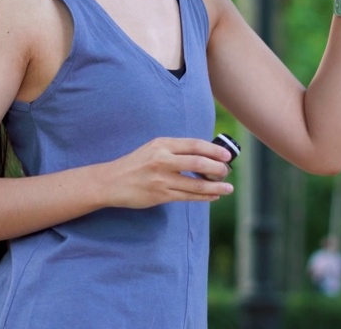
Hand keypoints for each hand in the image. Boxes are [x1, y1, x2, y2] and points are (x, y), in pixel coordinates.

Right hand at [99, 137, 233, 208]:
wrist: (111, 181)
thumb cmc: (136, 164)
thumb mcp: (154, 149)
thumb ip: (176, 150)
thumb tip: (206, 154)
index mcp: (162, 145)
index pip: (194, 145)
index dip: (214, 150)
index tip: (227, 156)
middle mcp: (162, 160)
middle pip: (198, 164)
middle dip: (218, 169)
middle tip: (227, 172)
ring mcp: (162, 179)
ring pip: (196, 184)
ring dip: (216, 186)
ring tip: (228, 188)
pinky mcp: (160, 195)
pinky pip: (188, 197)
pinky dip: (204, 196)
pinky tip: (214, 195)